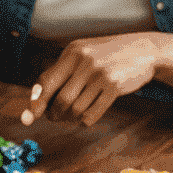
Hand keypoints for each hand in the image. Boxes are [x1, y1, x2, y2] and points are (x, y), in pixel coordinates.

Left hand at [19, 34, 159, 127]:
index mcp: (72, 52)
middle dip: (55, 114)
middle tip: (56, 118)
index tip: (29, 117)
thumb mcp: (83, 56)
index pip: (45, 81)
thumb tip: (36, 100)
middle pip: (60, 100)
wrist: (143, 51)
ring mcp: (100, 73)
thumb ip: (62, 74)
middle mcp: (84, 61)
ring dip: (71, 118)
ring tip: (72, 116)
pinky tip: (86, 118)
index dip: (36, 102)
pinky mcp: (114, 86)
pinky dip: (86, 120)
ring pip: (75, 109)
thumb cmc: (107, 57)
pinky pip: (92, 113)